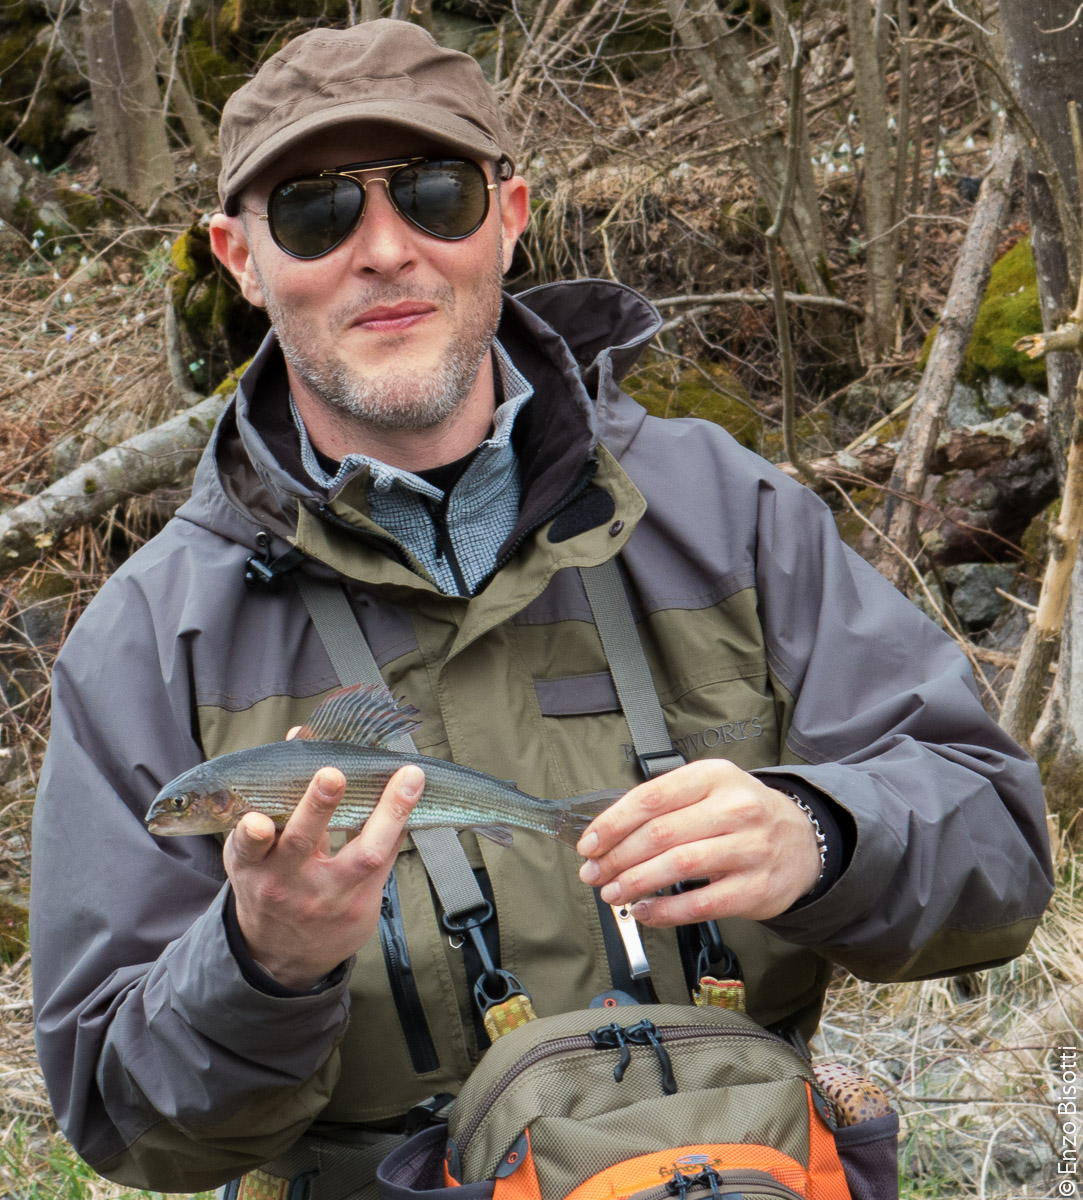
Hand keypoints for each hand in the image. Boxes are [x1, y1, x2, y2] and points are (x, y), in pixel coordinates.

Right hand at [224, 763, 423, 988]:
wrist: (281, 953)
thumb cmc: (270, 881)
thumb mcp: (256, 847)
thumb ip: (278, 793)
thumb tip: (300, 734)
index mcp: (253, 864)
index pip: (249, 848)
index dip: (252, 834)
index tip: (259, 820)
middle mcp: (287, 882)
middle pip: (304, 843)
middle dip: (318, 807)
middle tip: (333, 774)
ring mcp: (328, 896)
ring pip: (363, 855)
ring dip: (389, 813)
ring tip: (409, 778)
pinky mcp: (361, 906)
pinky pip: (388, 861)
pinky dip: (400, 825)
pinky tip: (414, 796)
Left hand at [575, 760, 820, 925]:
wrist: (803, 843)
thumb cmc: (741, 815)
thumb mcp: (710, 790)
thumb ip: (665, 805)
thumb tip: (606, 835)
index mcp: (714, 776)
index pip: (652, 797)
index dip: (613, 823)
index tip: (589, 843)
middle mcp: (736, 808)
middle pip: (660, 834)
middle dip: (617, 857)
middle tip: (593, 873)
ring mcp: (749, 849)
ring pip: (678, 867)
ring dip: (635, 883)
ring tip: (612, 893)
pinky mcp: (756, 889)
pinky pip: (700, 904)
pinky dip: (664, 911)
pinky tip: (644, 911)